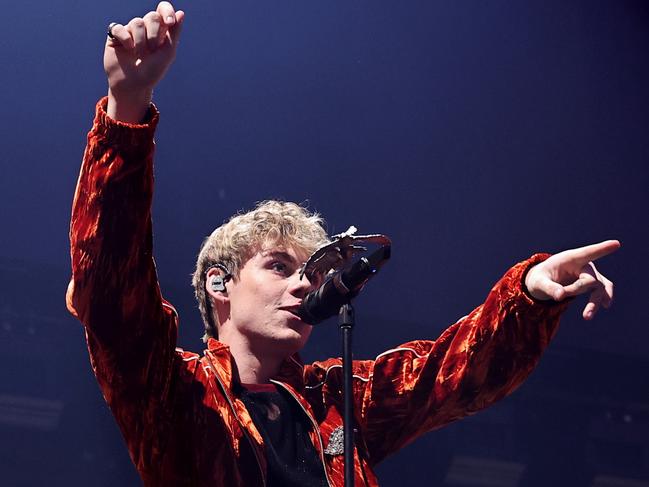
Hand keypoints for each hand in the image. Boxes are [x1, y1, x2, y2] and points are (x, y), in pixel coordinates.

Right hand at [104, 2, 184, 121]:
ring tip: (139, 54)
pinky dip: (126, 39)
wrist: (134, 85)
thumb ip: (174, 32)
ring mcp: (130, 31)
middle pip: (152, 16)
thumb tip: (181, 13)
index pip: (163, 9)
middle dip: (154, 34)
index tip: (170, 23)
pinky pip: (120, 28)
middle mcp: (145, 28)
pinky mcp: (115, 36)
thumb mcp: (167, 52)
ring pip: (137, 22)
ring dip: (141, 41)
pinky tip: (127, 49)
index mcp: (160, 31)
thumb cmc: (152, 71)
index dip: (166, 11)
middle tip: (152, 50)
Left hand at [524, 240, 619, 319]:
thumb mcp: (539, 282)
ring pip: (599, 287)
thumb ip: (549, 288)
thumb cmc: (540, 278)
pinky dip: (605, 297)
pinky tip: (606, 305)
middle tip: (559, 296)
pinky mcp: (591, 283)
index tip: (616, 244)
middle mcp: (583, 265)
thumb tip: (560, 297)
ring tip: (586, 317)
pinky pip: (602, 290)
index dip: (601, 249)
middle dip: (576, 290)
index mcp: (569, 258)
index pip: (588, 253)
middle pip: (590, 279)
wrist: (543, 281)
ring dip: (595, 302)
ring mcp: (589, 274)